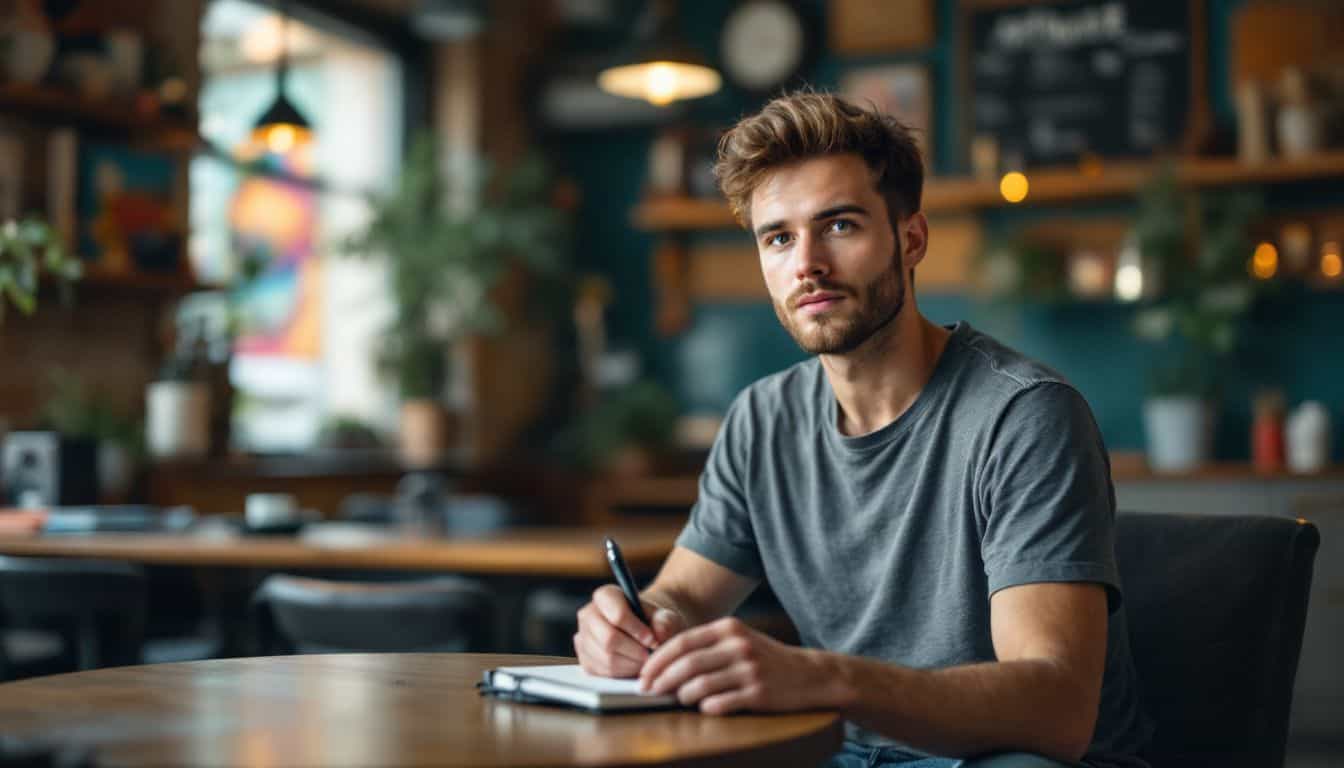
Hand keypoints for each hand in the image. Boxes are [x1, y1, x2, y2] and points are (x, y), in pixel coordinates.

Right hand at [574, 585, 686, 677]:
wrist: (643, 632)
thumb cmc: (653, 621)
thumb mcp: (665, 617)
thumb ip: (665, 622)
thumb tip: (657, 635)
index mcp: (605, 596)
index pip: (616, 614)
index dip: (636, 629)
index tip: (652, 640)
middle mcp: (588, 614)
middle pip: (609, 639)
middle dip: (634, 651)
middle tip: (650, 655)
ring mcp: (583, 638)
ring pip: (607, 658)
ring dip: (631, 664)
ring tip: (645, 660)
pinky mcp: (584, 659)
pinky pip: (603, 672)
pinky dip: (623, 673)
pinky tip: (633, 664)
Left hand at [638, 617, 837, 714]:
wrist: (810, 674)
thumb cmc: (766, 659)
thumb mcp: (739, 640)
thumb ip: (707, 646)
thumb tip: (664, 663)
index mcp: (729, 628)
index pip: (682, 642)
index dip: (658, 660)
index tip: (643, 675)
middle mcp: (738, 645)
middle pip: (687, 664)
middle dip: (662, 680)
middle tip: (649, 692)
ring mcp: (749, 670)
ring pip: (700, 685)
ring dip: (682, 696)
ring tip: (679, 700)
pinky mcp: (758, 694)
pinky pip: (720, 704)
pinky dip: (705, 708)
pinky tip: (704, 707)